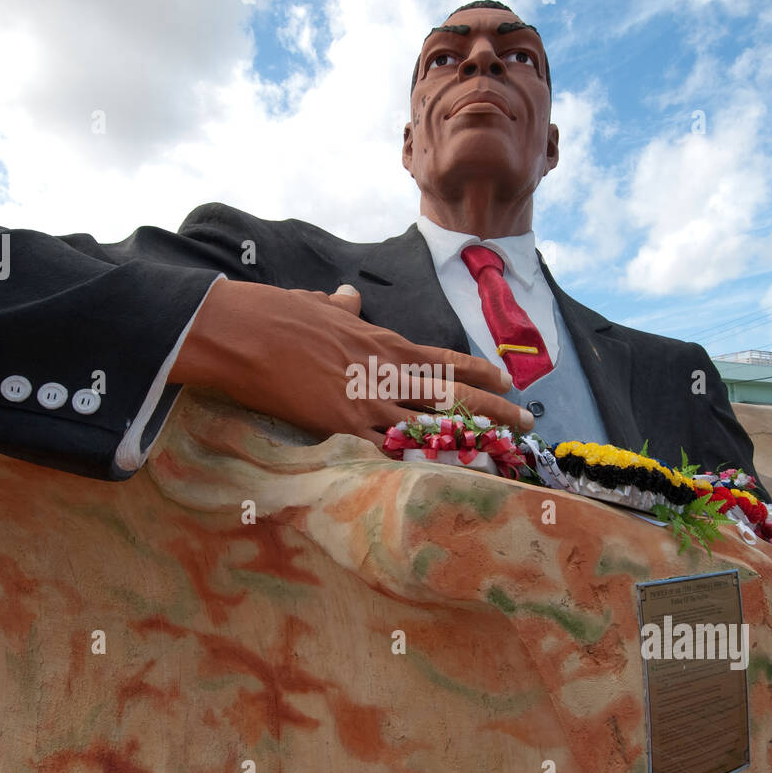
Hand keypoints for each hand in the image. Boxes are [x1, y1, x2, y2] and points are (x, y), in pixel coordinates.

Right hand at [169, 279, 533, 445]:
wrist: (244, 333)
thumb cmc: (277, 314)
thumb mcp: (318, 306)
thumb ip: (341, 308)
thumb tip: (350, 296)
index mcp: (382, 343)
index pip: (444, 360)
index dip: (479, 372)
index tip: (508, 380)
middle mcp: (385, 372)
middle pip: (452, 395)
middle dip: (494, 409)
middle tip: (527, 422)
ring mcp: (367, 402)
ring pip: (431, 425)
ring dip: (469, 440)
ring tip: (502, 454)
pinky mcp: (343, 426)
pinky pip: (388, 450)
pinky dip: (416, 462)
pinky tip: (445, 476)